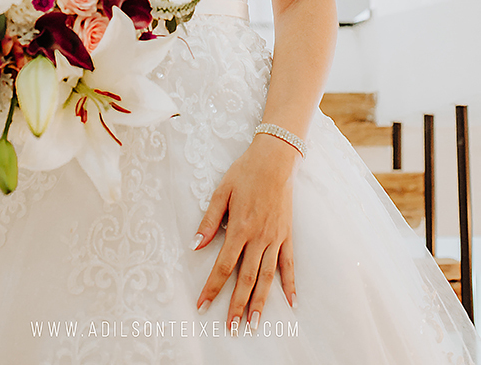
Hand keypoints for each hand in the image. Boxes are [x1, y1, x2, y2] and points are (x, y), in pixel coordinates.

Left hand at [191, 135, 298, 332]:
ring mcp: (276, 238)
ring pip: (268, 278)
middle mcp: (259, 238)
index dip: (213, 288)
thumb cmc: (245, 173)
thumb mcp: (222, 192)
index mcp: (240, 228)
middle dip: (236, 305)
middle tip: (230, 328)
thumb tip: (195, 245)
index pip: (223, 266)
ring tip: (253, 324)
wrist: (275, 160)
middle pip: (247, 279)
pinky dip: (290, 284)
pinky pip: (289, 264)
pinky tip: (291, 303)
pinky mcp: (287, 235)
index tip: (202, 305)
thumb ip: (209, 221)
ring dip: (260, 303)